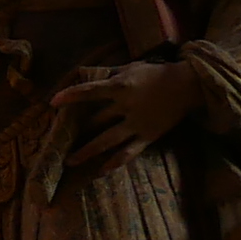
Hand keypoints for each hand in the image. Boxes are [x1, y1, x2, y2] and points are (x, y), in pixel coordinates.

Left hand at [56, 59, 203, 174]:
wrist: (188, 85)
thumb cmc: (156, 74)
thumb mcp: (131, 68)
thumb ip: (109, 72)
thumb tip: (85, 72)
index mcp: (120, 86)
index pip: (90, 91)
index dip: (71, 96)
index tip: (53, 102)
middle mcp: (126, 106)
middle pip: (96, 120)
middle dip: (78, 130)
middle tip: (58, 140)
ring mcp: (137, 123)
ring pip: (107, 140)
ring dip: (87, 151)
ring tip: (70, 161)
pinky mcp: (148, 136)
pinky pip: (129, 152)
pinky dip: (114, 162)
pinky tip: (101, 171)